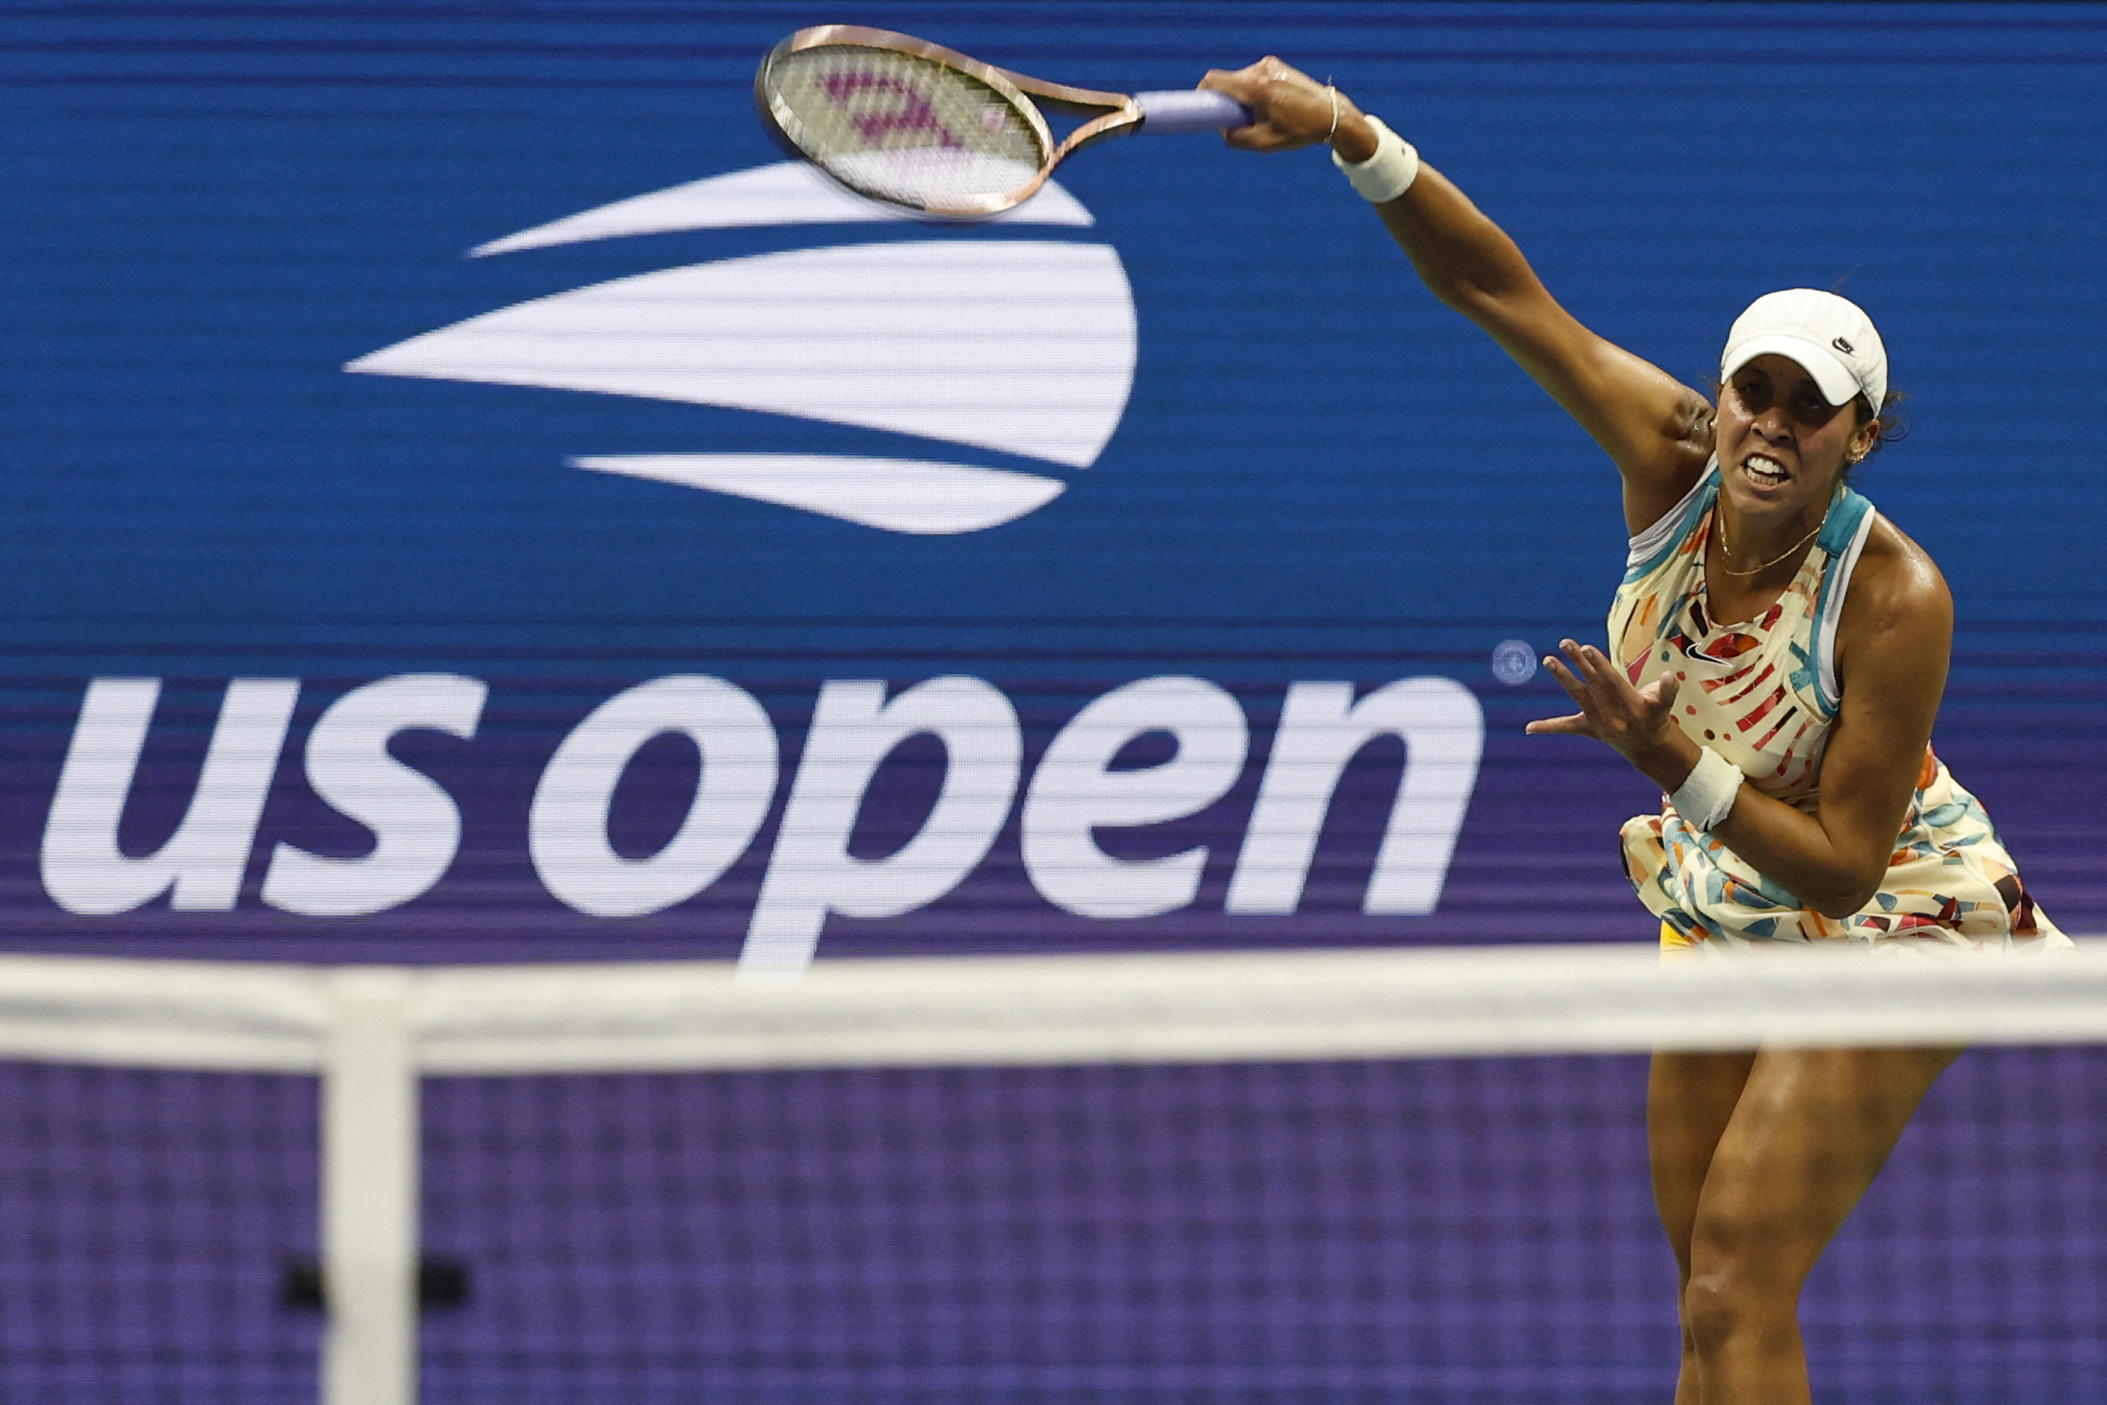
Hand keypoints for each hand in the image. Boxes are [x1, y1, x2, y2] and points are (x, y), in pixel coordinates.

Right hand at [1199, 57, 1373, 156]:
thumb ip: (1234, 137)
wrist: (1331, 114)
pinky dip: (1253, 92)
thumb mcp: (1263, 143)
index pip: (1214, 80)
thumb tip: (1221, 128)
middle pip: (1227, 82)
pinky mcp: (1276, 65)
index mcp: (1255, 88)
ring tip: (1263, 116)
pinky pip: (1253, 78)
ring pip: (1240, 81)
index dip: (1201, 93)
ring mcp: (1269, 65)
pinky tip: (1270, 106)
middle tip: (1240, 122)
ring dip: (1242, 98)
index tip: (1199, 107)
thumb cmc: (1299, 130)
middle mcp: (1260, 70)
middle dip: (1227, 102)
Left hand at [1526, 639, 1696, 784]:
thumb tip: (1670, 677)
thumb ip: (1668, 689)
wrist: (1647, 747)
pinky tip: (1528, 728)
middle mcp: (1612, 713)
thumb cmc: (1655, 716)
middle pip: (1592, 683)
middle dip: (1578, 662)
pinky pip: (1566, 727)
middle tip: (1565, 643)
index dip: (1599, 665)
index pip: (1612, 681)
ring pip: (1577, 695)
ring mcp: (1598, 721)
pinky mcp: (1588, 729)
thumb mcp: (1665, 703)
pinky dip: (1547, 727)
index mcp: (1631, 704)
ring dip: (1562, 676)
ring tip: (1548, 659)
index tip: (1587, 648)